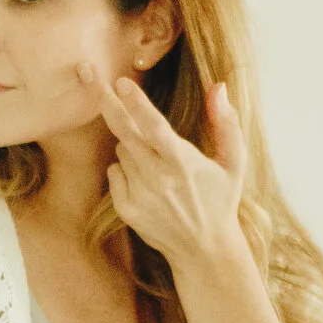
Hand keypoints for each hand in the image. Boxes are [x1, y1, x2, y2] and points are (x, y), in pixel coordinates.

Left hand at [92, 66, 250, 271]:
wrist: (204, 249)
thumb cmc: (220, 199)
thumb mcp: (234, 162)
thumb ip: (226, 123)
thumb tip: (219, 87)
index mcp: (184, 163)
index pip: (154, 127)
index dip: (136, 102)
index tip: (120, 81)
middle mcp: (158, 178)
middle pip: (124, 131)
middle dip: (106, 100)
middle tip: (89, 74)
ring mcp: (139, 195)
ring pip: (121, 150)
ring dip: (130, 144)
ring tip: (155, 160)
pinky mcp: (126, 209)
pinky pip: (115, 172)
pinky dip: (124, 168)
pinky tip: (145, 179)